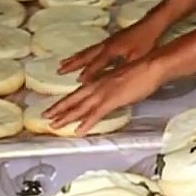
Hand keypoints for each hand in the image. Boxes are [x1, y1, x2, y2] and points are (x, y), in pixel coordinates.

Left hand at [44, 57, 167, 134]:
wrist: (151, 65)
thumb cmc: (141, 70)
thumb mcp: (121, 78)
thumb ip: (112, 87)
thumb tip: (110, 94)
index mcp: (100, 81)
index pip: (78, 93)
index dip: (66, 101)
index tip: (55, 107)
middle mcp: (97, 86)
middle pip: (74, 99)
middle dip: (59, 109)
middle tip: (45, 117)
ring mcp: (103, 93)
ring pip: (80, 107)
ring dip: (66, 117)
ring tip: (54, 125)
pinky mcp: (112, 100)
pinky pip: (96, 114)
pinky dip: (86, 123)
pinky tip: (78, 130)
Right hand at [58, 18, 164, 83]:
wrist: (151, 23)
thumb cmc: (146, 41)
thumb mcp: (137, 57)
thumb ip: (122, 68)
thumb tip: (108, 79)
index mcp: (111, 51)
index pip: (95, 66)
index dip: (87, 75)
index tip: (77, 84)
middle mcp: (105, 46)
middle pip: (85, 57)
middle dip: (72, 65)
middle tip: (58, 71)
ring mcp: (106, 42)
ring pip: (86, 52)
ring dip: (74, 59)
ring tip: (62, 65)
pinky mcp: (110, 40)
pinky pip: (91, 49)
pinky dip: (82, 55)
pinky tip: (81, 57)